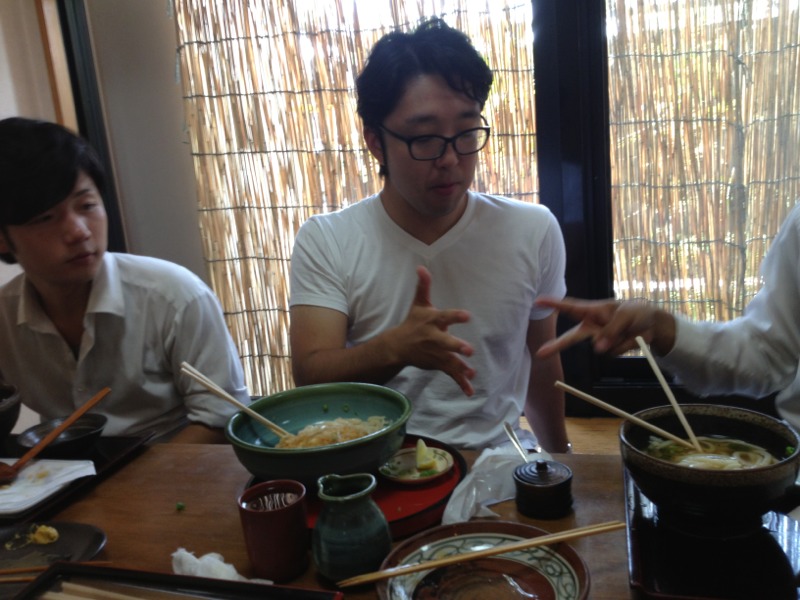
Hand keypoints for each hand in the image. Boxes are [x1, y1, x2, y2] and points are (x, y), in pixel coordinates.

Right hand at [388, 266, 475, 394]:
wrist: (398, 347)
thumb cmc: (412, 322)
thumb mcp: (418, 304)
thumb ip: (424, 286)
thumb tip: (421, 266)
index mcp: (431, 321)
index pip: (444, 316)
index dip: (455, 316)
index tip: (467, 316)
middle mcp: (434, 338)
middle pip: (445, 342)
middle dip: (456, 346)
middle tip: (468, 350)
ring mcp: (436, 353)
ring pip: (449, 361)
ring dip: (459, 367)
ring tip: (470, 373)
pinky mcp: (438, 364)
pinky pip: (450, 374)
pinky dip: (460, 383)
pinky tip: (470, 391)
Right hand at [534, 297, 676, 357]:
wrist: (652, 325)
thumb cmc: (636, 311)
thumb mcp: (627, 315)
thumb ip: (611, 330)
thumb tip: (598, 348)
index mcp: (593, 311)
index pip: (570, 307)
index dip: (553, 304)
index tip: (537, 302)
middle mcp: (592, 326)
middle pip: (571, 337)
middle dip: (556, 345)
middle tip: (541, 354)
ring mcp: (601, 339)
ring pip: (601, 348)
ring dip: (619, 342)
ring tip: (631, 330)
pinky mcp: (609, 349)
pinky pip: (614, 353)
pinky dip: (626, 347)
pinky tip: (631, 338)